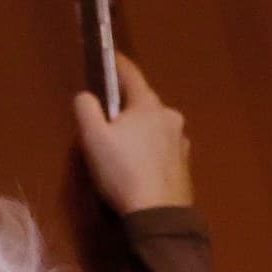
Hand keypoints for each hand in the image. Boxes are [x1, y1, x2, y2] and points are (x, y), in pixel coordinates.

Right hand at [73, 52, 193, 215]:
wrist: (159, 215)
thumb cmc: (123, 171)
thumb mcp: (93, 138)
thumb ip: (86, 109)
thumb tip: (86, 96)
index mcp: (148, 104)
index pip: (131, 74)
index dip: (117, 64)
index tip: (109, 56)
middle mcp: (170, 117)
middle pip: (144, 103)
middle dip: (128, 106)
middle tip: (109, 117)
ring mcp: (181, 142)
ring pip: (156, 127)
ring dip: (141, 131)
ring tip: (125, 148)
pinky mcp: (185, 166)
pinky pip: (163, 150)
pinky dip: (151, 152)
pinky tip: (141, 167)